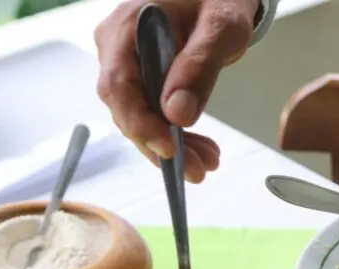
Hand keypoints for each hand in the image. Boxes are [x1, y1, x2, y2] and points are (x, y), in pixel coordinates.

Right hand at [95, 0, 258, 181]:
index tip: (168, 149)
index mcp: (127, 28)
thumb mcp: (222, 26)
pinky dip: (176, 135)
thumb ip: (199, 66)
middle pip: (128, 108)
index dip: (139, 123)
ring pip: (140, 117)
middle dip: (162, 146)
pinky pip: (152, 112)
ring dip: (172, 147)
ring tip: (206, 163)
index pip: (117, 85)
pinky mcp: (141, 76)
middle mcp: (116, 47)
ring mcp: (126, 63)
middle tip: (197, 171)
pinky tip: (200, 151)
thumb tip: (177, 114)